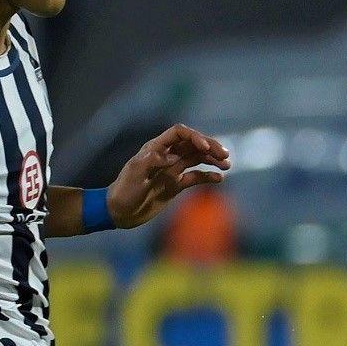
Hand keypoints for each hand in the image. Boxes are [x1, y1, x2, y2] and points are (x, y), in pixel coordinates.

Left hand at [108, 124, 228, 228]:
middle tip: (225, 155)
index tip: (206, 148)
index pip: (179, 134)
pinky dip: (208, 176)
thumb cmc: (124, 191)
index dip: (194, 137)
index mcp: (155, 149)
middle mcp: (166, 156)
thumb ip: (152, 161)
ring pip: (197, 159)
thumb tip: (174, 157)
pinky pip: (195, 177)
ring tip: (227, 165)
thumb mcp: (134, 174)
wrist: (119, 212)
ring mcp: (172, 170)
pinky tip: (219, 179)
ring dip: (212, 159)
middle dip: (210, 147)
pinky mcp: (176, 185)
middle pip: (192, 144)